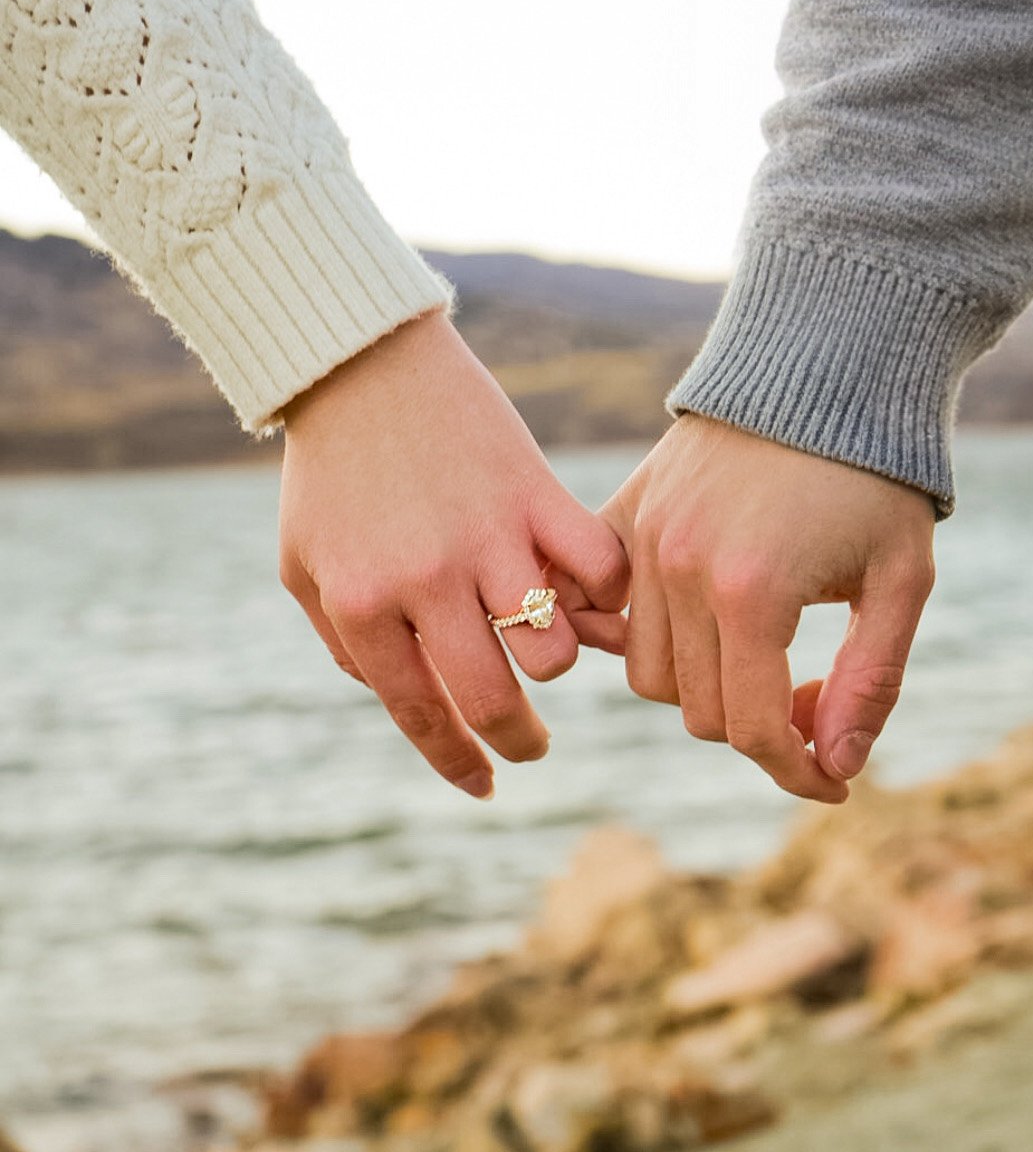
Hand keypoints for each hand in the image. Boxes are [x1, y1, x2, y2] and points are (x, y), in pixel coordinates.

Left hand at [279, 313, 628, 797]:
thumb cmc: (329, 469)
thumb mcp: (305, 565)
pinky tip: (593, 593)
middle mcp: (426, 582)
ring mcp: (486, 537)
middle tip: (530, 743)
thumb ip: (346, 643)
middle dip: (520, 741)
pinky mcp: (535, 492)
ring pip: (552, 650)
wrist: (361, 364)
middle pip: (494, 700)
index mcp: (362, 605)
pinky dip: (608, 594)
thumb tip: (407, 700)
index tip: (486, 787)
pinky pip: (598, 571)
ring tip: (547, 649)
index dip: (458, 762)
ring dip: (555, 663)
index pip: (421, 713)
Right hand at [601, 415, 934, 800]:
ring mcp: (645, 542)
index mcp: (754, 592)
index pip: (752, 729)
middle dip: (761, 728)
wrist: (824, 364)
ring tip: (764, 655)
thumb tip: (837, 766)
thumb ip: (870, 682)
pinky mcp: (626, 514)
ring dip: (705, 686)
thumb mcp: (902, 581)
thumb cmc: (878, 476)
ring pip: (648, 674)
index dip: (796, 773)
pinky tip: (702, 626)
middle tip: (815, 697)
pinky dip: (641, 635)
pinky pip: (608, 610)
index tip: (833, 781)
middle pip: (699, 712)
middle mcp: (681, 571)